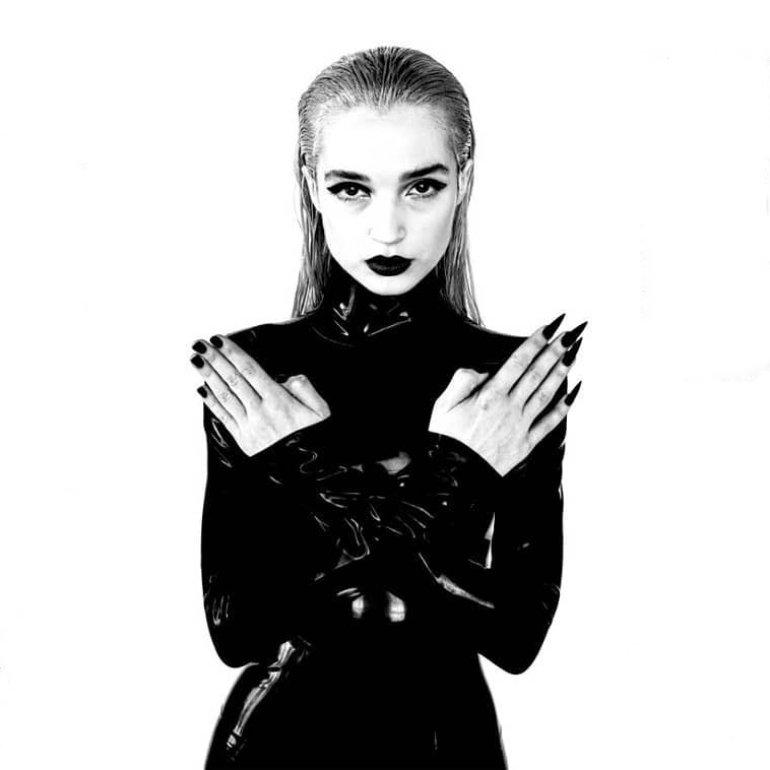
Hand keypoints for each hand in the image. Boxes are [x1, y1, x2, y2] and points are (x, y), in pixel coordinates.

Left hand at [190, 334, 330, 456]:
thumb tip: (288, 378)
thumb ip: (306, 389)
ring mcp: (250, 428)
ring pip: (226, 397)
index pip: (251, 371)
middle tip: (200, 344)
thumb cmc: (316, 439)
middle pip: (234, 381)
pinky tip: (202, 389)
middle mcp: (261, 413)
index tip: (219, 340)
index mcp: (279, 402)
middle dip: (216, 360)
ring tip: (196, 360)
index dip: (233, 354)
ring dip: (209, 377)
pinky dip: (212, 402)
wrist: (310, 473)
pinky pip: (225, 417)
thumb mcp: (321, 412)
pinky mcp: (244, 441)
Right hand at [428, 319, 584, 475]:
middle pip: (536, 374)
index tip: (548, 328)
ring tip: (574, 354)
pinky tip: (573, 394)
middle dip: (555, 351)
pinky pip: (549, 423)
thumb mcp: (442, 404)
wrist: (454, 475)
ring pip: (546, 394)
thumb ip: (462, 380)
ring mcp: (519, 426)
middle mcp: (509, 409)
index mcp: (489, 396)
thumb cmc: (447, 440)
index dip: (534, 343)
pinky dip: (563, 408)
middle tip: (570, 333)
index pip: (517, 362)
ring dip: (561, 372)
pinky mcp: (525, 444)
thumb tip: (481, 370)